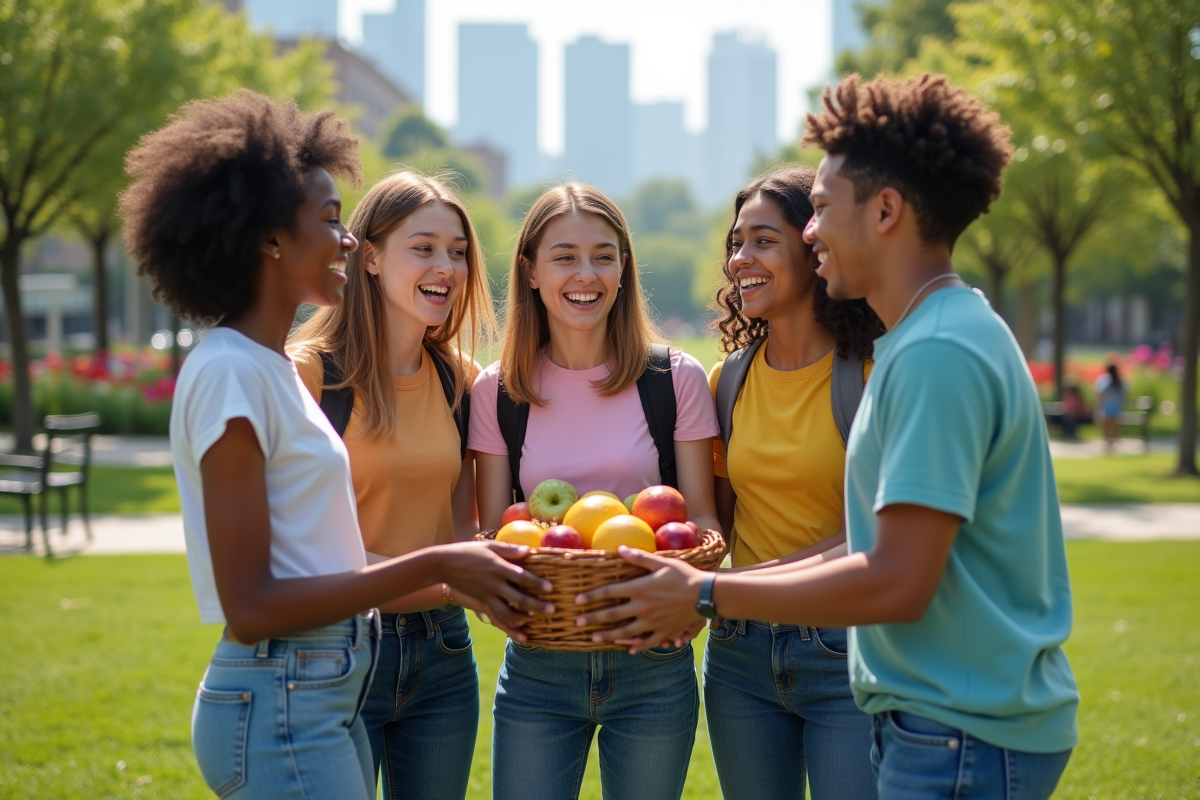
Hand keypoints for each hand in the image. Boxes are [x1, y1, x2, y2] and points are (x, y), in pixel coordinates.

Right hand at [437, 541, 553, 642]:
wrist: (444, 564)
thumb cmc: (469, 551)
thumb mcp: (489, 545)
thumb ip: (509, 549)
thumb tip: (529, 550)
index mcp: (497, 567)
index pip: (521, 576)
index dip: (536, 583)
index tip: (550, 588)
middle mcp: (493, 583)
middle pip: (518, 598)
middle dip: (536, 605)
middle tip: (552, 609)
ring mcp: (487, 595)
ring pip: (507, 613)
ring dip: (523, 619)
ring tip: (536, 621)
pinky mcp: (481, 602)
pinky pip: (496, 618)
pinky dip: (509, 627)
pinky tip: (520, 632)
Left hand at [573, 546, 704, 652]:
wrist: (705, 594)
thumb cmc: (683, 575)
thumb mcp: (661, 562)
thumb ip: (639, 557)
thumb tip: (619, 549)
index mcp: (640, 588)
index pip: (609, 592)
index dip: (592, 596)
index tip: (578, 600)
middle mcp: (642, 607)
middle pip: (612, 615)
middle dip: (593, 618)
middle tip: (578, 622)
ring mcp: (652, 622)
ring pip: (625, 632)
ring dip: (607, 635)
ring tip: (594, 637)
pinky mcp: (663, 631)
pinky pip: (647, 642)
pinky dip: (637, 646)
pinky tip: (629, 649)